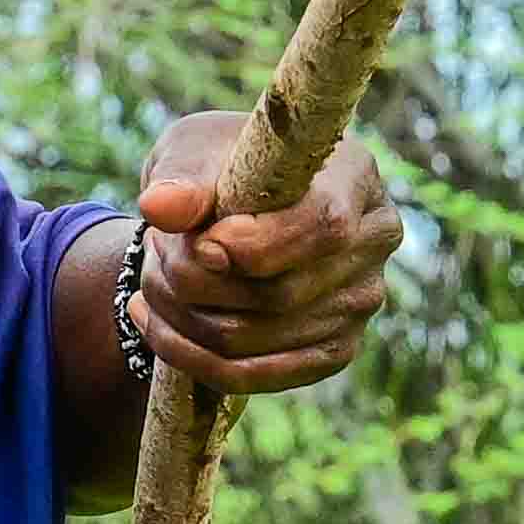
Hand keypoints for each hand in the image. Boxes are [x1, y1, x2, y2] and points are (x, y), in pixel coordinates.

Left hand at [127, 117, 404, 395]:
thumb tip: (160, 206)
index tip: (197, 243)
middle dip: (195, 279)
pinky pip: (254, 376)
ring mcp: (358, 305)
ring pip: (256, 338)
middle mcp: (373, 245)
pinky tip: (151, 321)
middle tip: (154, 249)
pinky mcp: (332, 352)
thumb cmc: (222, 164)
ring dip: (181, 316)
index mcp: (356, 178)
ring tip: (151, 278)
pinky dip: (189, 356)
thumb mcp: (198, 147)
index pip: (323, 225)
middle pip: (282, 292)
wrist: (229, 207)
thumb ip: (182, 174)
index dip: (256, 245)